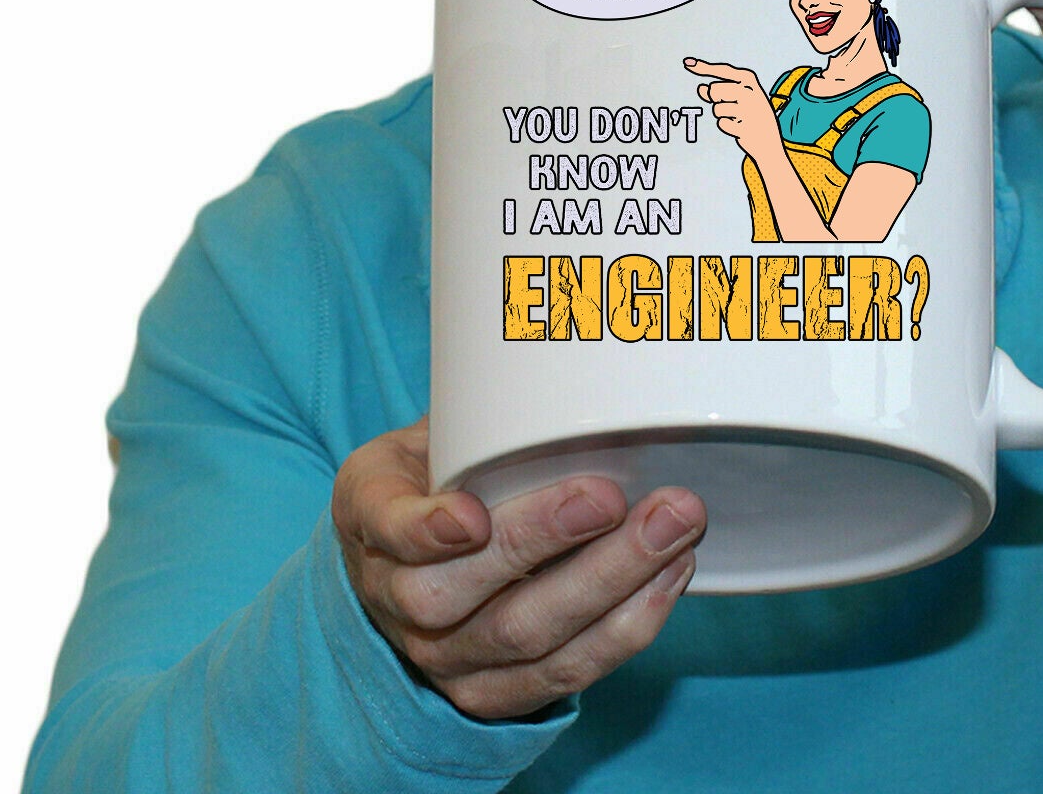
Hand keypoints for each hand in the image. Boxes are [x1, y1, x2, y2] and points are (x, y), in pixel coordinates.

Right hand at [332, 416, 704, 718]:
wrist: (414, 558)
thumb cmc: (441, 470)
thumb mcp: (432, 426)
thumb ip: (479, 405)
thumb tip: (566, 346)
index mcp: (369, 517)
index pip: (387, 531)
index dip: (424, 531)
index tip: (472, 515)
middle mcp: (394, 600)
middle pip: (458, 595)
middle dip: (544, 543)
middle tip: (613, 495)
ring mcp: (443, 658)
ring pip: (524, 638)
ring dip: (609, 583)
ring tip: (673, 527)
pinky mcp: (494, 695)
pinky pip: (563, 676)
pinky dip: (626, 626)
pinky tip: (670, 573)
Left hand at [685, 58, 781, 160]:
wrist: (769, 140)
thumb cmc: (752, 115)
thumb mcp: (740, 98)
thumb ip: (720, 91)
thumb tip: (701, 88)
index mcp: (749, 80)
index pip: (723, 70)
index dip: (703, 67)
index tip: (687, 62)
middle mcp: (749, 91)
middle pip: (714, 90)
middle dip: (716, 99)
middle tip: (730, 104)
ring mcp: (748, 109)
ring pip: (716, 109)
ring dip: (722, 115)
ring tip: (737, 117)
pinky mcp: (744, 126)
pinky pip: (721, 124)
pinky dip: (727, 126)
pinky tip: (739, 128)